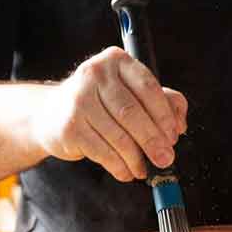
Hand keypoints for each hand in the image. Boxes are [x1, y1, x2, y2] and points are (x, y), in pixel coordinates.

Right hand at [30, 47, 187, 181]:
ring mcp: (79, 100)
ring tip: (144, 169)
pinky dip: (119, 166)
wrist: (52, 114)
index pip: (147, 88)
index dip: (164, 115)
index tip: (173, 136)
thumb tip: (180, 123)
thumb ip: (162, 101)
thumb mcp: (131, 93)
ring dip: (136, 159)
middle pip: (132, 113)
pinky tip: (126, 171)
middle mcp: (95, 74)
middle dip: (153, 141)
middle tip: (166, 158)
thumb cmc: (100, 104)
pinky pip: (103, 152)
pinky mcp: (70, 126)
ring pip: (118, 136)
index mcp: (116, 60)